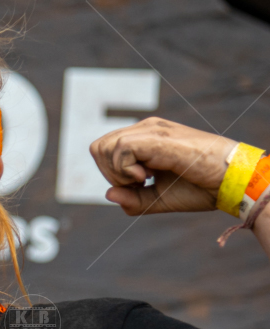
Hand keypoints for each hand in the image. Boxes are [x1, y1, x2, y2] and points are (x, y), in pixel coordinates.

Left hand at [90, 118, 236, 215]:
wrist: (230, 181)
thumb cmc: (200, 187)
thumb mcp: (158, 199)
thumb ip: (133, 199)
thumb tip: (107, 194)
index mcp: (144, 139)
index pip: (104, 150)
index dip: (110, 174)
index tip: (136, 186)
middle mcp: (146, 130)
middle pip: (98, 147)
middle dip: (108, 173)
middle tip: (137, 184)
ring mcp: (152, 130)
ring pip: (105, 146)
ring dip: (117, 172)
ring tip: (144, 180)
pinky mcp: (158, 138)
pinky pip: (121, 149)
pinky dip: (126, 169)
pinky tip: (147, 177)